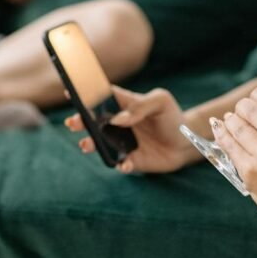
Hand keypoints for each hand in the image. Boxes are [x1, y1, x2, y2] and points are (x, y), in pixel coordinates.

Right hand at [64, 86, 198, 173]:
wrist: (187, 143)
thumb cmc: (173, 118)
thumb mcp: (161, 102)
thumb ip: (140, 106)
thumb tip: (118, 120)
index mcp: (125, 104)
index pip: (103, 97)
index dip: (86, 94)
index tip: (69, 92)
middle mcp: (120, 123)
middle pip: (95, 121)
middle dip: (81, 121)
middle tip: (72, 123)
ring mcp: (123, 142)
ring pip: (101, 143)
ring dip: (91, 144)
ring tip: (85, 145)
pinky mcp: (130, 159)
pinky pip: (119, 163)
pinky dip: (119, 165)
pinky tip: (124, 164)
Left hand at [212, 86, 256, 237]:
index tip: (254, 103)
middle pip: (248, 107)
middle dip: (242, 110)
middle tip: (241, 115)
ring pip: (235, 123)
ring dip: (230, 122)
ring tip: (229, 123)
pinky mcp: (251, 171)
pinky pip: (228, 145)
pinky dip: (222, 137)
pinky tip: (221, 133)